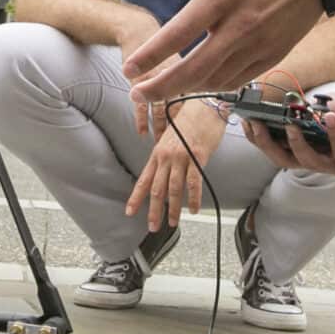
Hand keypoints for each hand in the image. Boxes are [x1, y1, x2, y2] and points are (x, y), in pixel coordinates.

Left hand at [123, 0, 324, 105]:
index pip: (180, 33)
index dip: (151, 55)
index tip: (129, 68)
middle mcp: (241, 25)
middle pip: (195, 69)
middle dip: (162, 87)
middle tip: (138, 95)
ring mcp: (260, 44)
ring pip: (216, 80)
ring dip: (187, 89)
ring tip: (163, 90)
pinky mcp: (275, 54)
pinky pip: (239, 80)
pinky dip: (216, 86)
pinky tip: (201, 82)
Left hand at [124, 98, 228, 233]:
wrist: (205, 106)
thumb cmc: (190, 121)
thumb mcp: (171, 138)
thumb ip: (166, 156)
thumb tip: (164, 174)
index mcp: (158, 153)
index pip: (144, 180)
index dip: (136, 197)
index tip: (130, 212)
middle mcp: (166, 156)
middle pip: (157, 189)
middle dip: (153, 210)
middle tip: (153, 227)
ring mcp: (181, 157)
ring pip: (174, 189)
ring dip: (173, 208)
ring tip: (172, 223)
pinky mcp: (198, 157)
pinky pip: (194, 182)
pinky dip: (194, 198)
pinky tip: (194, 209)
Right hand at [239, 83, 334, 179]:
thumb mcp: (326, 105)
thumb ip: (304, 108)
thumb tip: (279, 103)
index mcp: (308, 147)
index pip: (277, 147)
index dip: (259, 136)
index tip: (245, 119)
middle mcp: (319, 160)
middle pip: (285, 159)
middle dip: (268, 143)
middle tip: (257, 124)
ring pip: (309, 162)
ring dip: (296, 142)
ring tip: (290, 121)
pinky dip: (334, 136)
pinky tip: (329, 118)